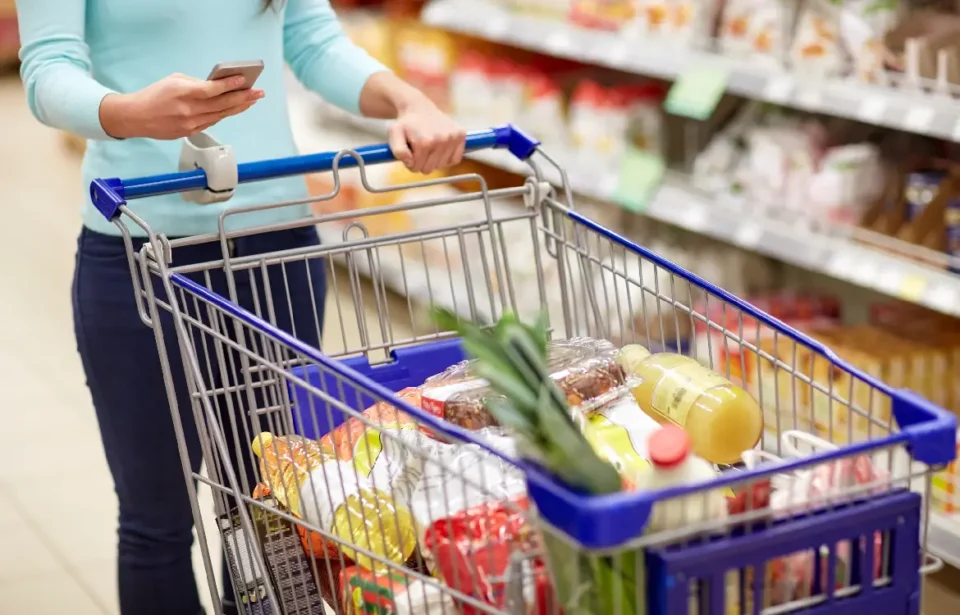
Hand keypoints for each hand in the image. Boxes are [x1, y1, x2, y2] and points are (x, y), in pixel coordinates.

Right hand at [100, 73, 264, 139]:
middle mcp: (189, 109)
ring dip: (239, 107)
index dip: (230, 85)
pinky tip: (235, 108)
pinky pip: (213, 121)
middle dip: (243, 98)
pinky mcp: (191, 132)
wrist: (136, 117)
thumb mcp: (173, 80)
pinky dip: (225, 114)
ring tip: (252, 100)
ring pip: (221, 115)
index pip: (212, 89)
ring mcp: (191, 123)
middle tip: (259, 93)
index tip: (245, 80)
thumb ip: (196, 83)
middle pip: (222, 104)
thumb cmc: (154, 94)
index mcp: (183, 92)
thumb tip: (217, 86)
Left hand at [386, 101, 465, 173]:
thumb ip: (398, 151)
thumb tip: (410, 162)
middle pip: (430, 168)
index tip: (410, 153)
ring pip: (442, 165)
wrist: (419, 107)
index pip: (417, 167)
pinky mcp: (461, 134)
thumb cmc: (406, 123)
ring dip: (434, 160)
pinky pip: (455, 159)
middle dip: (422, 162)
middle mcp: (441, 139)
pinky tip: (440, 149)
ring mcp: (453, 137)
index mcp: (424, 141)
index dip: (410, 162)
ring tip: (429, 147)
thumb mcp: (394, 134)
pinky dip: (447, 158)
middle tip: (419, 150)